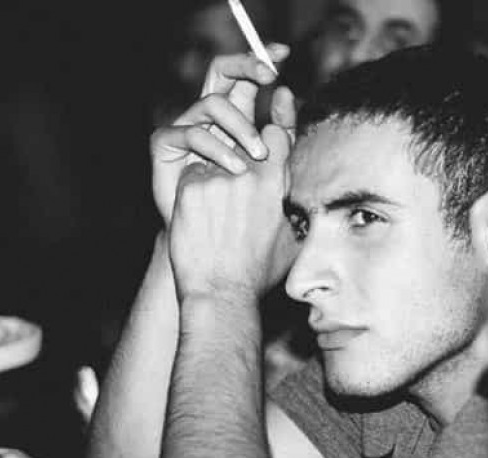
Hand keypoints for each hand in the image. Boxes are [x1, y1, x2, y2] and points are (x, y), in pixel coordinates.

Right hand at [150, 45, 295, 223]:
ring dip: (241, 126)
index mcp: (235, 115)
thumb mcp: (274, 170)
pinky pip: (191, 133)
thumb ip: (282, 136)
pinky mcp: (166, 144)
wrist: (217, 243)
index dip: (262, 58)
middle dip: (246, 65)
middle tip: (269, 74)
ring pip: (213, 103)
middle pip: (221, 72)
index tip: (284, 53)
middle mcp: (209, 115)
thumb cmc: (247, 209)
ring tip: (260, 155)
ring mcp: (187, 126)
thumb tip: (284, 93)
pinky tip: (235, 168)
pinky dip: (217, 148)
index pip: (246, 77)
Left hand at [168, 123, 295, 302]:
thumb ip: (295, 209)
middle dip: (239, 161)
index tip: (264, 156)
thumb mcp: (292, 239)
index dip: (269, 144)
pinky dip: (195, 188)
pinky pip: (191, 174)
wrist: (220, 291)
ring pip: (213, 159)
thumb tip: (299, 199)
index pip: (274, 135)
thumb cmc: (257, 271)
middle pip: (241, 146)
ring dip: (215, 175)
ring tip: (218, 209)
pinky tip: (201, 214)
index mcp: (273, 183)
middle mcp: (244, 175)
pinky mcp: (188, 190)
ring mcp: (214, 180)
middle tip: (235, 189)